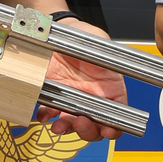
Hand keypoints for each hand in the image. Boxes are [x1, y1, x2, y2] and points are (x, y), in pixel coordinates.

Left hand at [37, 20, 126, 140]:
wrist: (56, 31)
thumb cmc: (81, 35)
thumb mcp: (98, 38)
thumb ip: (106, 51)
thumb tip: (111, 59)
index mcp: (110, 87)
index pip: (118, 113)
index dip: (115, 126)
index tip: (108, 129)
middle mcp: (91, 97)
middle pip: (95, 125)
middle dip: (88, 130)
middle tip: (81, 123)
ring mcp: (71, 99)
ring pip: (72, 124)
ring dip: (67, 128)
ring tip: (60, 126)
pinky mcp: (52, 96)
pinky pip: (50, 113)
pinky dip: (47, 117)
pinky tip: (44, 114)